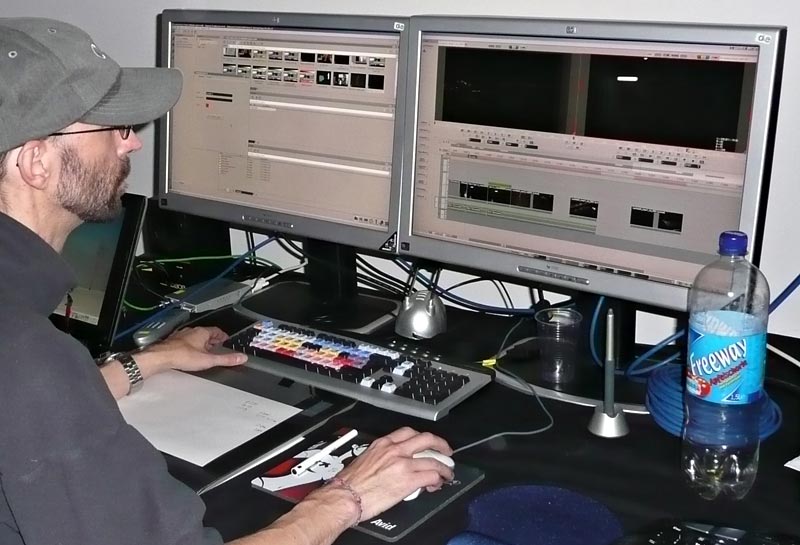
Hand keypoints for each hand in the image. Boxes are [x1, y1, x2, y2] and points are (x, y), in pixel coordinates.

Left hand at [141, 326, 247, 372]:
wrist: (161, 357)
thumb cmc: (182, 356)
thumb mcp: (209, 360)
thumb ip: (226, 359)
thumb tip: (241, 358)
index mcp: (202, 332)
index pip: (217, 330)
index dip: (222, 336)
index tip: (226, 340)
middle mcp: (191, 332)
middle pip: (206, 333)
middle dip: (212, 340)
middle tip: (217, 347)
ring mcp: (181, 336)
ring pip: (194, 337)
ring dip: (201, 343)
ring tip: (204, 351)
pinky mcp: (173, 343)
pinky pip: (185, 342)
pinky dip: (190, 347)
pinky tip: (189, 354)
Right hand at [316, 427, 453, 521]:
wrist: (345, 496)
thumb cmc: (349, 483)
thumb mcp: (365, 459)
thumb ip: (382, 457)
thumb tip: (393, 464)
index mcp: (382, 444)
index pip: (408, 432)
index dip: (422, 437)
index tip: (427, 442)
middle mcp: (394, 450)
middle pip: (426, 439)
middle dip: (440, 444)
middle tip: (446, 452)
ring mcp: (403, 464)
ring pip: (433, 459)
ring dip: (443, 467)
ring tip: (446, 473)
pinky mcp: (408, 480)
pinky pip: (431, 475)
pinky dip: (439, 479)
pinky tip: (438, 483)